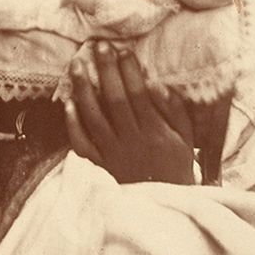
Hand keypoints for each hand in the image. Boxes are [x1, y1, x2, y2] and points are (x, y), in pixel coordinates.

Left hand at [64, 42, 195, 184]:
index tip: (123, 50)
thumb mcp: (186, 140)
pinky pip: (82, 144)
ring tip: (77, 65)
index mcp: (155, 132)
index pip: (138, 94)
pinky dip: (73, 124)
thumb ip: (175, 112)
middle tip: (99, 46)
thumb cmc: (177, 168)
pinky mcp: (100, 165)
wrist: (164, 208)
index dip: (129, 71)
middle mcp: (131, 140)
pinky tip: (68, 104)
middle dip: (106, 70)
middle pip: (114, 99)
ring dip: (83, 89)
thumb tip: (158, 85)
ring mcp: (112, 153)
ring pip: (93, 117)